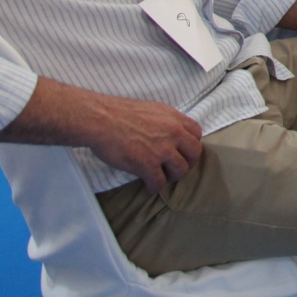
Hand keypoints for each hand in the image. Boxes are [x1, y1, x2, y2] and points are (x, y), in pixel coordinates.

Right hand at [88, 95, 204, 191]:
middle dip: (187, 162)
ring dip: (172, 176)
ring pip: (181, 170)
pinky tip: (148, 187)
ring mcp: (162, 150)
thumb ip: (164, 121)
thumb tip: (168, 133)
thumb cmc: (118, 112)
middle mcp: (173, 133)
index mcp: (174, 118)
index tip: (183, 151)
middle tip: (176, 167)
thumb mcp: (151, 109)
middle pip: (194, 153)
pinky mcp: (147, 165)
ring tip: (162, 177)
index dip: (190, 144)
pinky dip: (154, 187)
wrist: (100, 119)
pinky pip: (159, 182)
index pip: (196, 133)